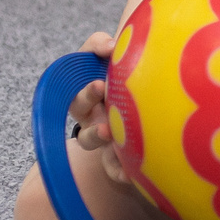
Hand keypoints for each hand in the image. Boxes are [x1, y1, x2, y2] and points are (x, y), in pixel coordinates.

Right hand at [65, 32, 132, 182]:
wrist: (142, 107)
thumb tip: (110, 44)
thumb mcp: (109, 58)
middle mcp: (90, 113)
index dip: (84, 80)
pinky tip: (129, 175)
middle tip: (100, 88)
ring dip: (95, 134)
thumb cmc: (122, 77)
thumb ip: (101, 46)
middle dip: (87, 98)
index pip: (77, 81)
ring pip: (88, 138)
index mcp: (87, 90)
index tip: (99, 79)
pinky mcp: (115, 156)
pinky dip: (118, 171)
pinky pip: (112, 167)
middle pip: (79, 107)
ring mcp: (101, 134)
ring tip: (107, 130)